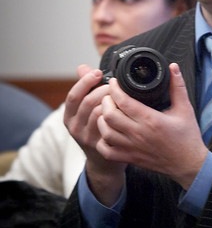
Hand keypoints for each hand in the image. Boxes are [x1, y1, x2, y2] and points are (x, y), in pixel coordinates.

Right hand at [64, 65, 126, 204]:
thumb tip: (82, 67)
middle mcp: (74, 127)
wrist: (104, 161)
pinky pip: (109, 127)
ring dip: (112, 101)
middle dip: (103, 89)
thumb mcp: (86, 108)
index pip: (73, 95)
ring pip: (99, 113)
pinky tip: (125, 110)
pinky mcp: (100, 146)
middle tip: (116, 84)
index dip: (85, 82)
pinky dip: (117, 116)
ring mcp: (86, 138)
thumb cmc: (97, 126)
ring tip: (122, 95)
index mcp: (69, 116)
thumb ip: (85, 88)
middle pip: (88, 102)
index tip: (98, 72)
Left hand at [96, 63, 207, 190]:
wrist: (188, 165)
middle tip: (109, 95)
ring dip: (102, 119)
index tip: (114, 82)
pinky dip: (103, 140)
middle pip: (109, 115)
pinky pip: (107, 151)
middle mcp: (139, 134)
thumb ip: (177, 86)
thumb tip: (173, 67)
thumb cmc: (187, 137)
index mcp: (151, 120)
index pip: (123, 101)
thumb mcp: (185, 108)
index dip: (114, 89)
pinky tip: (108, 132)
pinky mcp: (130, 158)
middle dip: (105, 101)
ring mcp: (132, 148)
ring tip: (107, 112)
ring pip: (105, 132)